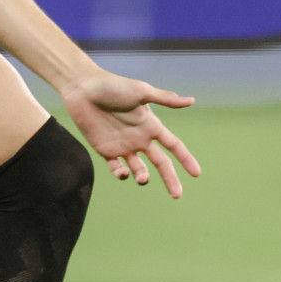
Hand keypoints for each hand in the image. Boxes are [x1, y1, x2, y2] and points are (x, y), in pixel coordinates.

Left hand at [62, 73, 201, 196]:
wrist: (84, 89)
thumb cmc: (113, 86)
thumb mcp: (142, 91)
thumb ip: (165, 99)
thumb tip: (192, 100)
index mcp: (151, 126)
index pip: (174, 146)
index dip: (186, 159)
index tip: (196, 173)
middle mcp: (140, 139)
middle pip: (161, 163)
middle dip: (170, 180)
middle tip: (177, 195)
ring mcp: (123, 146)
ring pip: (140, 170)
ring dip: (143, 177)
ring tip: (143, 178)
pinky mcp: (106, 151)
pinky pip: (116, 169)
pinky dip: (121, 175)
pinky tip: (123, 172)